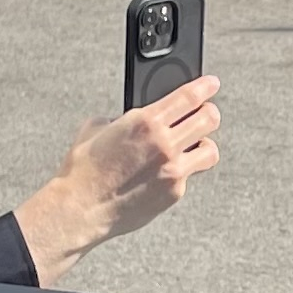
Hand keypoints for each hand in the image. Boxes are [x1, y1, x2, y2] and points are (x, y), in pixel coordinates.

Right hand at [12, 74, 221, 282]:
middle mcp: (165, 143)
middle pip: (209, 119)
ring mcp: (173, 170)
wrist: (80, 208)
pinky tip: (165, 172)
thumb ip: (125, 118)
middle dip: (210, 112)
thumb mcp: (98, 127)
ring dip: (205, 144)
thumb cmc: (84, 168)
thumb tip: (137, 118)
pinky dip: (180, 171)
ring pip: (210, 151)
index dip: (206, 87)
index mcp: (145, 121)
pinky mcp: (174, 193)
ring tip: (196, 146)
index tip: (212, 84)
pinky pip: (188, 175)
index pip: (189, 96)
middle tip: (208, 112)